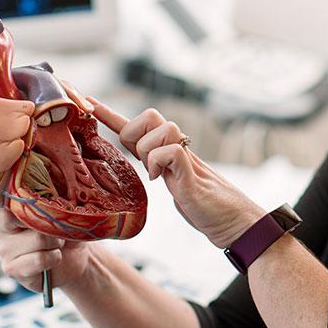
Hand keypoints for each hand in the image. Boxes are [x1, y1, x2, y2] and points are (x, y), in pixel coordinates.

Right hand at [0, 207, 92, 292]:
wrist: (73, 256)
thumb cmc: (62, 228)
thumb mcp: (58, 209)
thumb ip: (50, 201)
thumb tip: (53, 202)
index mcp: (5, 207)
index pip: (11, 198)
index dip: (32, 202)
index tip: (46, 206)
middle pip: (25, 217)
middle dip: (48, 222)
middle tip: (56, 228)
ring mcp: (3, 249)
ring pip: (38, 239)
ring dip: (56, 242)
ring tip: (57, 244)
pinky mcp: (11, 269)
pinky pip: (39, 259)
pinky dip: (54, 257)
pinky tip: (53, 257)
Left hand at [88, 99, 265, 247]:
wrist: (237, 223)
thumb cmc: (209, 209)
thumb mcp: (177, 188)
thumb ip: (164, 172)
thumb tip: (148, 168)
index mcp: (169, 153)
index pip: (139, 126)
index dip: (112, 114)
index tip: (89, 103)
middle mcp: (177, 149)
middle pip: (148, 114)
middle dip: (133, 134)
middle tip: (141, 161)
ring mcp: (186, 158)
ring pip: (159, 126)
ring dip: (148, 151)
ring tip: (157, 175)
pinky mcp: (192, 172)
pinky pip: (170, 149)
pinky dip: (159, 162)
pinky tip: (161, 178)